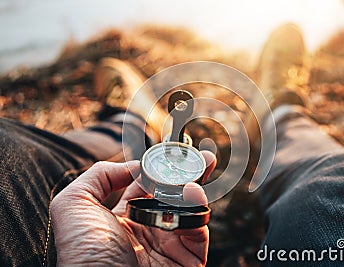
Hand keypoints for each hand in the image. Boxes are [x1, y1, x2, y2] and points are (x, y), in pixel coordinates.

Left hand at [50, 151, 215, 266]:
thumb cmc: (83, 253)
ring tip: (199, 168)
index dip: (159, 168)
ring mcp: (168, 243)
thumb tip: (135, 166)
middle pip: (174, 195)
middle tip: (201, 155)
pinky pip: (198, 231)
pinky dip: (198, 210)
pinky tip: (192, 192)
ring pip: (190, 210)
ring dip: (197, 186)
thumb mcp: (74, 205)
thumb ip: (99, 175)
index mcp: (125, 216)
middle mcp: (149, 228)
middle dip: (189, 174)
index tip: (170, 152)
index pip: (147, 185)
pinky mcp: (186, 259)